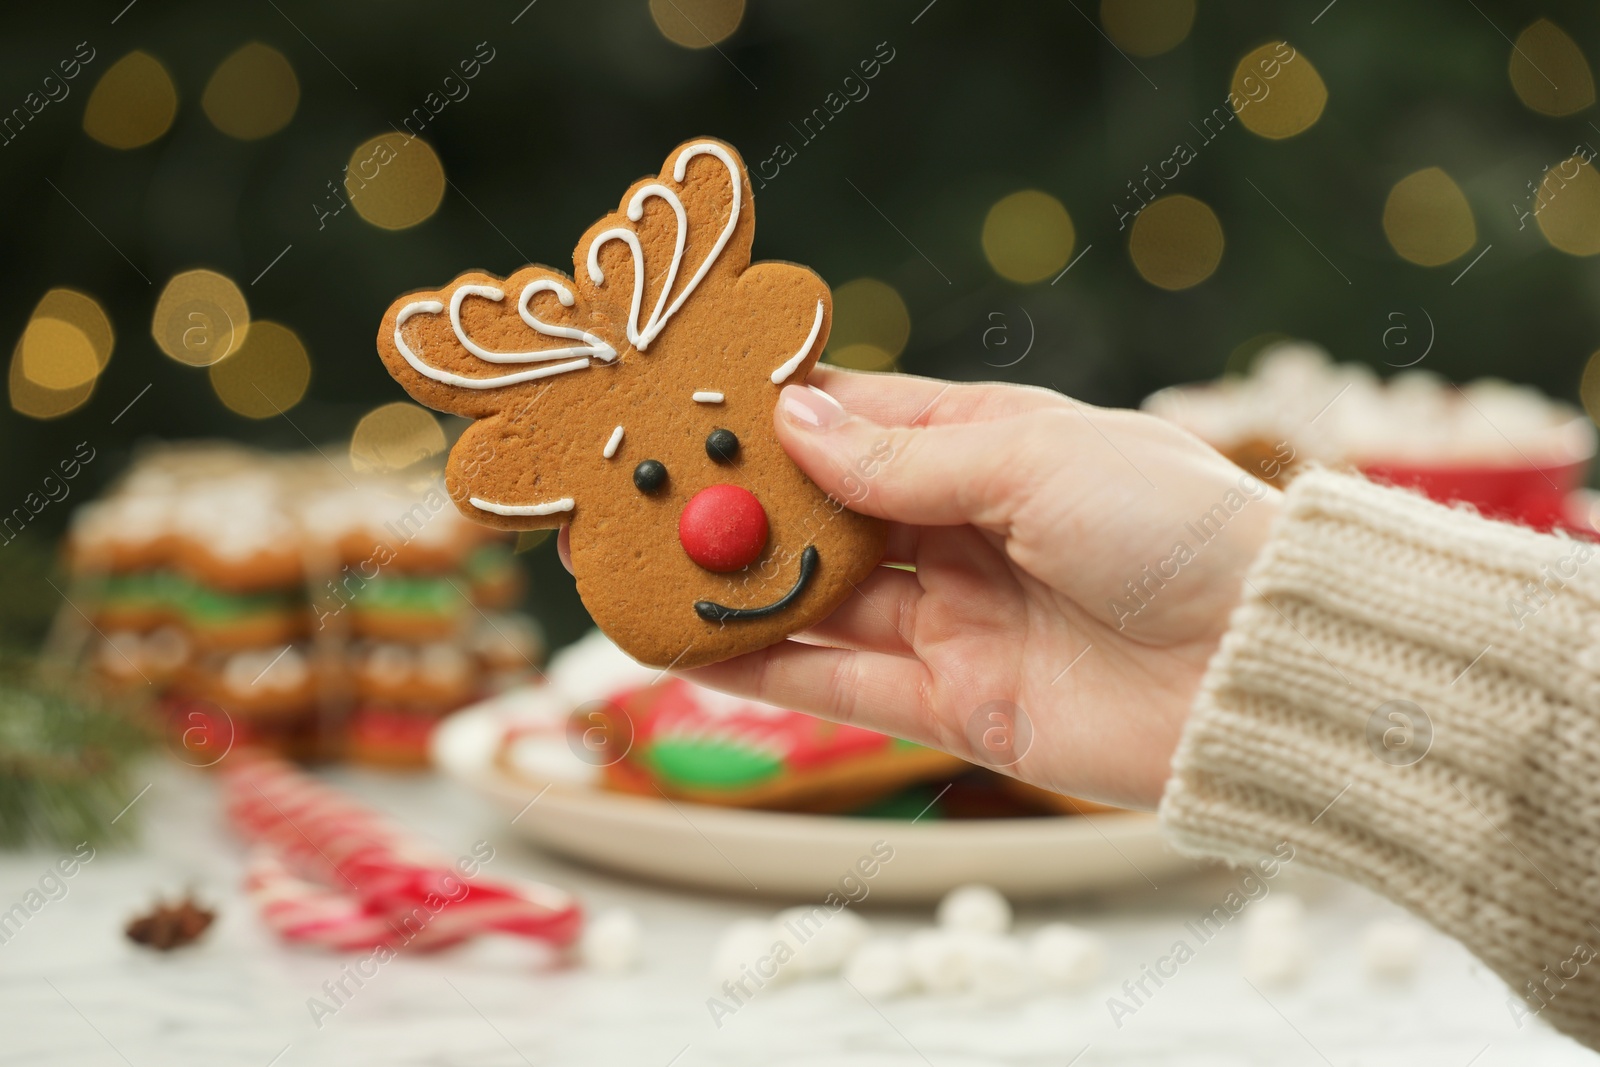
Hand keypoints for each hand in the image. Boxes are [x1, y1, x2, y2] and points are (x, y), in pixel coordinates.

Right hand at [679, 367, 1283, 809]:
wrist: (1261, 668)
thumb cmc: (1172, 529)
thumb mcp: (1034, 460)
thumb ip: (905, 460)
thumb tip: (792, 424)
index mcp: (991, 447)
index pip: (859, 421)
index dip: (774, 418)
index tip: (688, 410)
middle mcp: (964, 531)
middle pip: (825, 517)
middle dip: (738, 511)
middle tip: (639, 499)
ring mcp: (957, 620)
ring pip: (821, 604)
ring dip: (737, 592)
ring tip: (642, 576)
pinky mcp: (956, 705)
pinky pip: (842, 688)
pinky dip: (767, 674)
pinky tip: (695, 652)